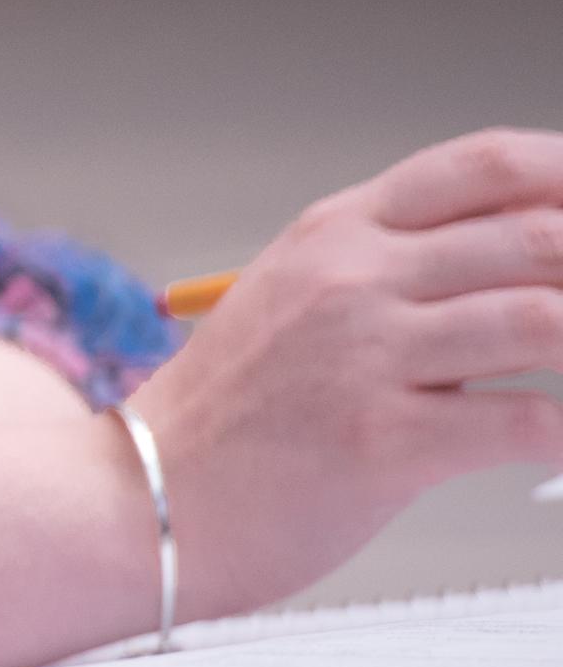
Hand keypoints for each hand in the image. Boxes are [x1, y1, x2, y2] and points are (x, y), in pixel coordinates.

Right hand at [136, 128, 562, 609]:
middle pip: (537, 237)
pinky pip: (526, 422)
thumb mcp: (298, 303)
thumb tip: (528, 261)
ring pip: (545, 320)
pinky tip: (559, 446)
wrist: (146, 498)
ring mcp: (363, 354)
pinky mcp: (381, 440)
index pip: (484, 167)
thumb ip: (398, 272)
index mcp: (336, 233)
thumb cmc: (233, 416)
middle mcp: (351, 278)